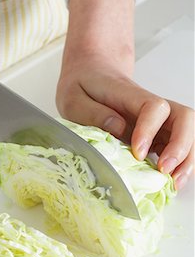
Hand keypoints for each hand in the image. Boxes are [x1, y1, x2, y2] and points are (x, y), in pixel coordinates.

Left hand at [56, 0, 193, 189]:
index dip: (150, 129)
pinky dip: (178, 163)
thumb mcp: (73, 98)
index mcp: (128, 95)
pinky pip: (175, 145)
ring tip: (174, 183)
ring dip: (186, 158)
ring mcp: (155, 119)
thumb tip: (118, 129)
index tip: (138, 153)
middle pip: (182, 118)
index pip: (152, 107)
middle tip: (165, 171)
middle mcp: (149, 106)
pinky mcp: (155, 132)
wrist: (92, 73)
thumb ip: (93, 114)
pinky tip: (170, 180)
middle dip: (180, 146)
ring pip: (185, 132)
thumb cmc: (83, 86)